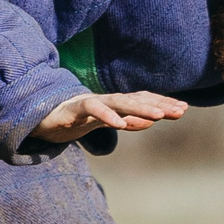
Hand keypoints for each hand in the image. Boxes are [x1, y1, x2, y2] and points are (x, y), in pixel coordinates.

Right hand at [34, 91, 187, 142]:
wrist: (40, 118)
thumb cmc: (74, 120)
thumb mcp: (105, 123)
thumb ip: (128, 121)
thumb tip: (151, 122)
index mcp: (113, 104)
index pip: (142, 101)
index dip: (162, 103)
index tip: (184, 109)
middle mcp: (105, 100)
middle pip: (135, 99)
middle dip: (158, 105)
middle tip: (180, 111)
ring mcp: (89, 103)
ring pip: (118, 101)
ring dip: (139, 108)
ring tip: (159, 116)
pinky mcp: (73, 109)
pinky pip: (92, 109)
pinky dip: (107, 115)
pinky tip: (120, 124)